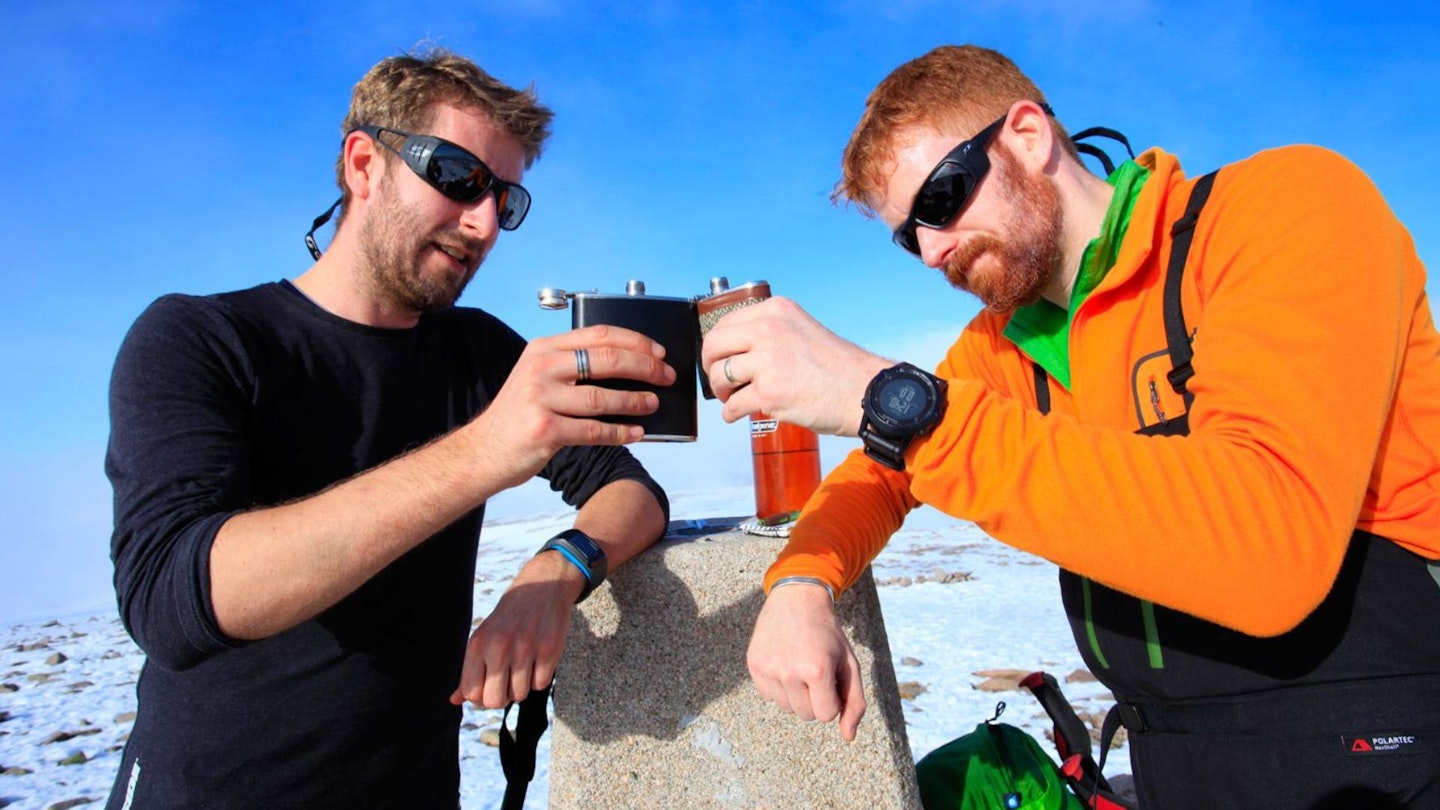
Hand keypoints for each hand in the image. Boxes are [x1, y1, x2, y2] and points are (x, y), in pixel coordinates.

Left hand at [449, 551, 582, 708]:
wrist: (542, 587)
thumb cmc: (508, 618)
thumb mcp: (483, 638)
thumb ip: (470, 670)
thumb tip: (454, 700)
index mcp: (478, 645)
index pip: (471, 692)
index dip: (481, 697)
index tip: (489, 686)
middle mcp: (499, 648)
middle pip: (495, 701)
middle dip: (502, 696)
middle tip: (507, 681)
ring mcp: (525, 650)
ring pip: (520, 695)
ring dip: (522, 685)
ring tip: (523, 665)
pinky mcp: (549, 651)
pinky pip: (540, 685)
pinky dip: (539, 677)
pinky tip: (538, 659)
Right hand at [470, 324, 674, 490]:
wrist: (482, 451)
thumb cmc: (518, 415)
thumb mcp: (538, 378)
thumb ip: (571, 367)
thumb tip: (627, 368)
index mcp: (543, 349)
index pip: (598, 334)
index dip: (635, 342)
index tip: (659, 352)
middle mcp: (541, 368)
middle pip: (606, 360)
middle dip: (644, 368)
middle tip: (667, 376)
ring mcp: (541, 398)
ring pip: (603, 397)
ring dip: (635, 401)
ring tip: (653, 404)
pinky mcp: (544, 429)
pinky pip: (593, 430)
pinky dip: (620, 432)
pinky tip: (636, 433)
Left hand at [700, 297, 889, 435]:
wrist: (863, 391)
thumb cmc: (835, 366)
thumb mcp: (800, 329)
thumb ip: (768, 332)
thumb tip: (731, 350)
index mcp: (776, 311)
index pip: (724, 323)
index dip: (716, 346)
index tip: (719, 359)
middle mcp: (769, 329)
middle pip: (713, 346)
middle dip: (709, 366)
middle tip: (718, 381)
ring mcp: (768, 361)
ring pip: (718, 376)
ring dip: (721, 392)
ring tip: (732, 398)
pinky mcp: (769, 393)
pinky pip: (733, 405)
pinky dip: (730, 413)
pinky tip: (737, 415)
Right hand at [747, 581, 865, 740]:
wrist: (797, 599)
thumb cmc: (828, 634)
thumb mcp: (849, 663)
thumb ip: (854, 702)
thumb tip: (848, 737)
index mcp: (818, 671)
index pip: (826, 715)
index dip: (832, 699)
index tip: (831, 677)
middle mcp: (790, 672)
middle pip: (806, 715)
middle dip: (815, 698)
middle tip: (815, 669)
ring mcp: (769, 669)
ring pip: (787, 708)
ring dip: (797, 693)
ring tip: (800, 664)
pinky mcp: (754, 665)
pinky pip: (769, 696)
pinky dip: (779, 686)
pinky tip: (784, 662)